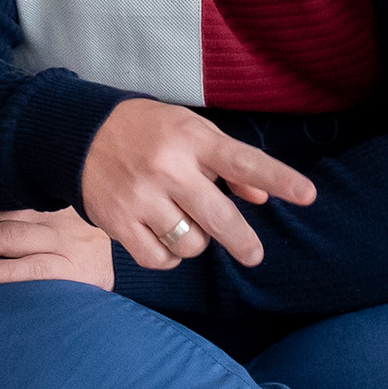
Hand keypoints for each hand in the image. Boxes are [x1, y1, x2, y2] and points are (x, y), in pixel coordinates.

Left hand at [0, 199, 116, 289]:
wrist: (139, 258)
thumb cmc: (79, 243)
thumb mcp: (52, 217)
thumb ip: (13, 211)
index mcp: (43, 195)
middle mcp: (54, 212)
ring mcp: (69, 240)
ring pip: (9, 236)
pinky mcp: (81, 271)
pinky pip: (39, 269)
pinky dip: (5, 272)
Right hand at [80, 99, 317, 270]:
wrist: (79, 134)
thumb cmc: (148, 132)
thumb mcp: (190, 130)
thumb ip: (228, 163)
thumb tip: (261, 198)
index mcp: (191, 139)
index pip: (243, 161)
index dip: (278, 178)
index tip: (308, 195)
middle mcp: (167, 168)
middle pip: (218, 217)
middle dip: (242, 241)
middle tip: (254, 254)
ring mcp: (141, 198)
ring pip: (190, 242)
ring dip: (197, 241)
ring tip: (186, 223)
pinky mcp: (118, 222)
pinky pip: (158, 258)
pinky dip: (168, 256)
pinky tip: (163, 239)